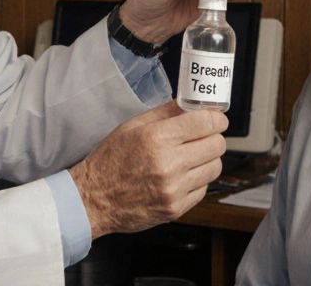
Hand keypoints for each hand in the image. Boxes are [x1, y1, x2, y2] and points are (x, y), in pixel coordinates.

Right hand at [70, 101, 226, 237]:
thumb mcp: (132, 126)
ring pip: (215, 167)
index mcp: (157, 138)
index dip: (216, 118)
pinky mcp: (176, 208)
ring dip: (208, 159)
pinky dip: (198, 179)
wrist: (93, 199)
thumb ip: (166, 112)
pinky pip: (204, 188)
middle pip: (216, 144)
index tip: (216, 119)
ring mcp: (174, 189)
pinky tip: (183, 175)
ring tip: (193, 156)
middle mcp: (169, 164)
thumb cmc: (110, 161)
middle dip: (214, 136)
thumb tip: (191, 103)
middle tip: (204, 136)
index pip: (206, 123)